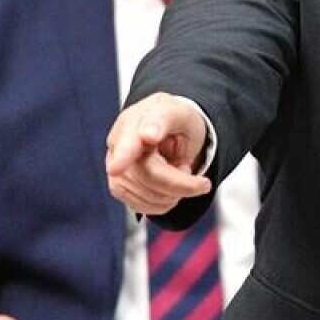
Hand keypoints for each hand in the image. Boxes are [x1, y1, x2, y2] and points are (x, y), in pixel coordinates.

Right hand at [106, 92, 211, 214]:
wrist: (172, 130)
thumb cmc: (176, 121)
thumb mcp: (181, 114)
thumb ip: (164, 120)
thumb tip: (147, 135)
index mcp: (134, 121)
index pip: (128, 141)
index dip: (125, 155)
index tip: (119, 167)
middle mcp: (119, 146)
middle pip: (145, 174)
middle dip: (179, 183)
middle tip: (203, 182)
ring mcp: (116, 168)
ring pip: (144, 194)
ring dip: (174, 193)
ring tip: (183, 176)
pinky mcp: (119, 187)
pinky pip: (140, 206)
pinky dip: (164, 203)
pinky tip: (172, 190)